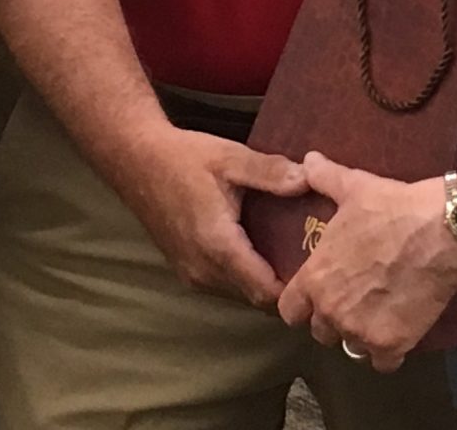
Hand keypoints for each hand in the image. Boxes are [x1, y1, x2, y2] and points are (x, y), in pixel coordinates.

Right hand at [114, 127, 306, 307]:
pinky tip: (260, 250)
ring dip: (264, 283)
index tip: (321, 269)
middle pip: (255, 299)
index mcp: (218, 247)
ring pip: (240, 295)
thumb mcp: (230, 158)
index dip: (296, 288)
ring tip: (292, 255)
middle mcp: (204, 271)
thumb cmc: (183, 158)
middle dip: (285, 286)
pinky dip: (245, 276)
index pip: (266, 292)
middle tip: (314, 261)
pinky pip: (224, 285)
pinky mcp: (185, 269)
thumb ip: (270, 173)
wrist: (135, 160)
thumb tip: (309, 181)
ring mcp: (192, 274)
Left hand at [277, 152, 456, 370]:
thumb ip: (324, 178)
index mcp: (315, 278)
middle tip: (352, 301)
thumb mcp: (353, 187)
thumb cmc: (392, 208)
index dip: (301, 305)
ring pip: (350, 348)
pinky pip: (382, 363)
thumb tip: (307, 160)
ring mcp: (362, 332)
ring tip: (375, 315)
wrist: (442, 232)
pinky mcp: (393, 345)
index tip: (315, 297)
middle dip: (332, 320)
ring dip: (359, 336)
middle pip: (320, 332)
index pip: (289, 311)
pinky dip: (388, 352)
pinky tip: (397, 330)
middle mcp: (332, 311)